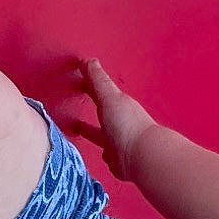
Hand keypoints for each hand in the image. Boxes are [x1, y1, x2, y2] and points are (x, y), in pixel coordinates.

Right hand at [69, 58, 156, 180]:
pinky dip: (97, 147)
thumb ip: (99, 81)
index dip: (89, 80)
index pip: (100, 88)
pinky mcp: (114, 157)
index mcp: (118, 104)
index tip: (79, 72)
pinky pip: (103, 150)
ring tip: (77, 125)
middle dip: (91, 103)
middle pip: (101, 109)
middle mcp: (118, 121)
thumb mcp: (110, 98)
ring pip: (100, 132)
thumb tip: (90, 60)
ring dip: (90, 128)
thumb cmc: (128, 125)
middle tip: (78, 95)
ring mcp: (116, 140)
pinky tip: (92, 148)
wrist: (140, 157)